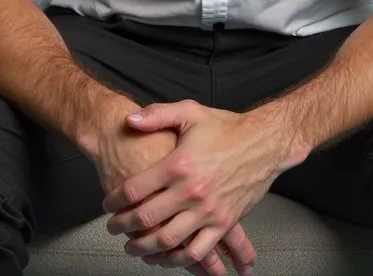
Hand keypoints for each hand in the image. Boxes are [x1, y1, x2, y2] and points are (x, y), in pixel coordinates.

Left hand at [85, 95, 251, 275]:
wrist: (264, 142)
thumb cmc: (226, 127)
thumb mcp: (189, 112)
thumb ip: (156, 115)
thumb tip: (128, 120)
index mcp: (179, 164)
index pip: (135, 189)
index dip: (115, 200)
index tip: (108, 204)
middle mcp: (191, 191)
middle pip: (147, 218)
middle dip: (123, 226)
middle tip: (113, 227)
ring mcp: (208, 210)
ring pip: (168, 240)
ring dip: (145, 248)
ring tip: (133, 247)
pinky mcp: (223, 223)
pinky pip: (197, 251)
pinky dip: (178, 260)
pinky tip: (166, 258)